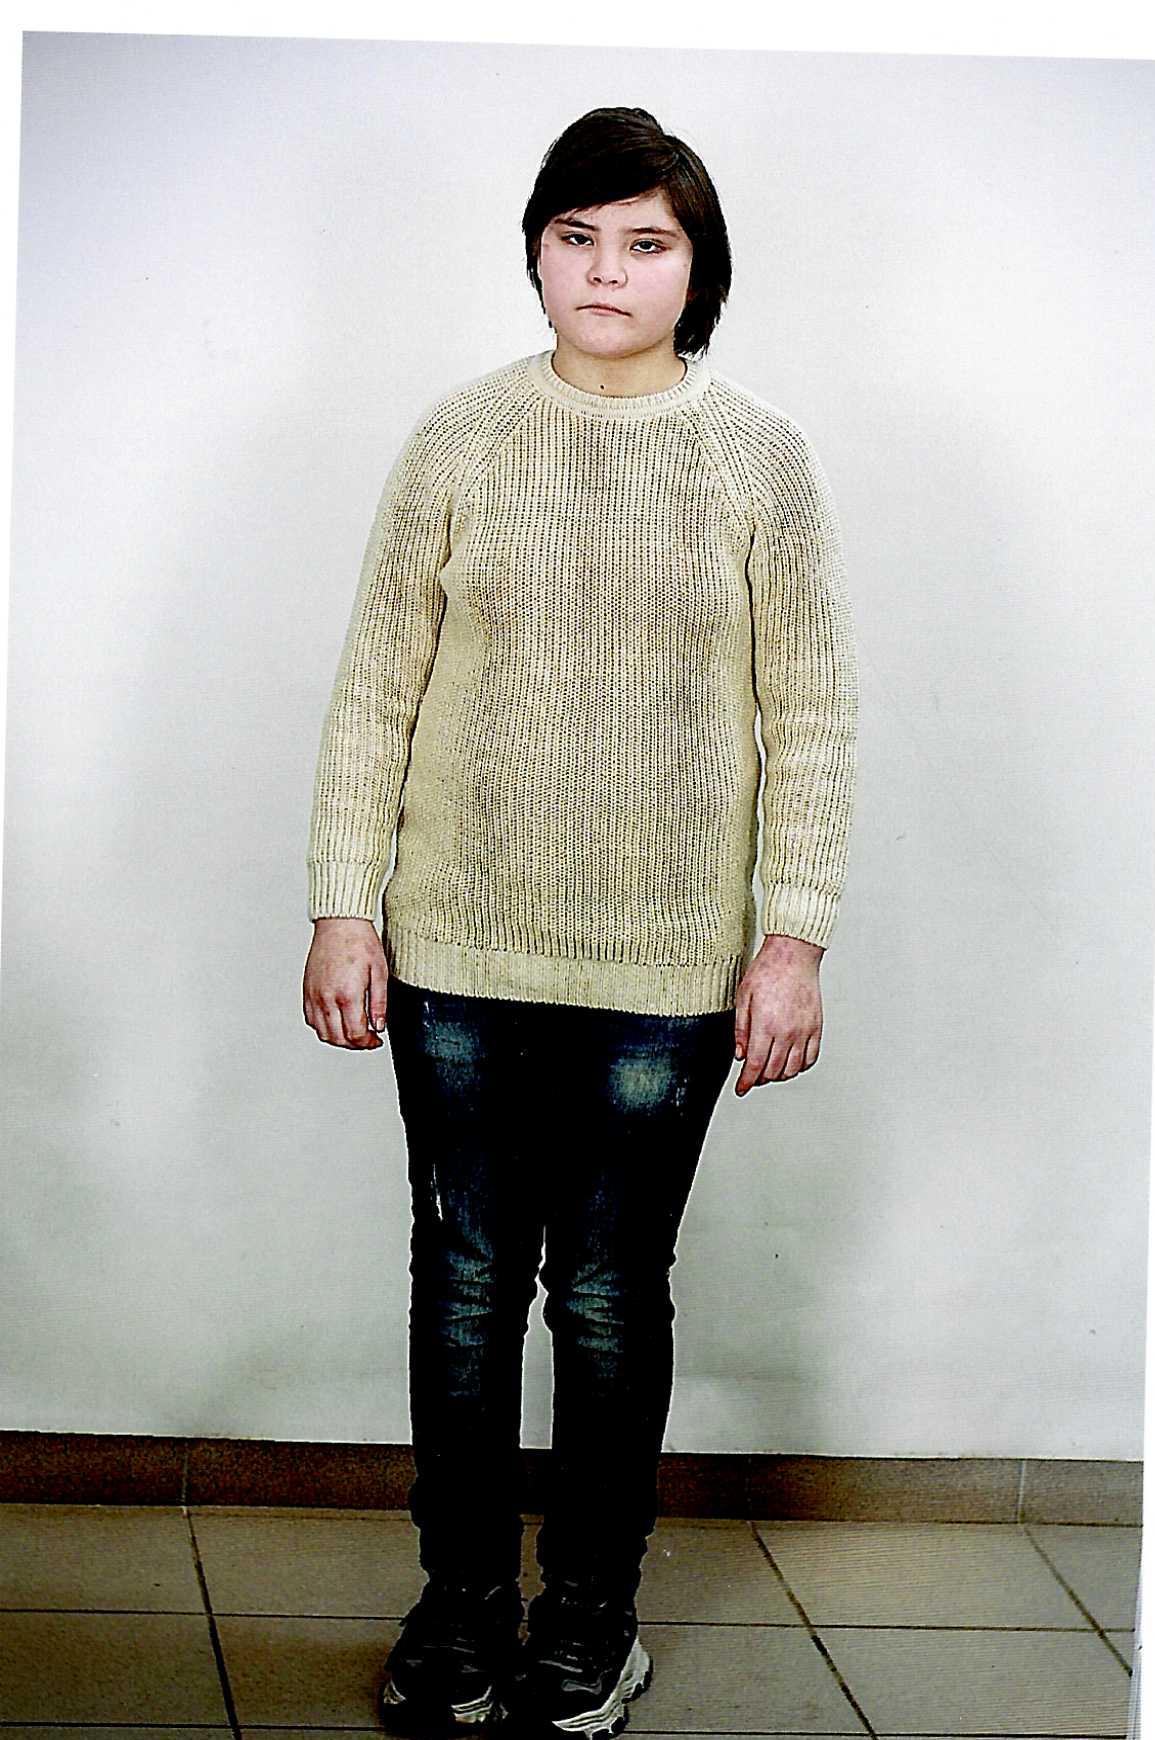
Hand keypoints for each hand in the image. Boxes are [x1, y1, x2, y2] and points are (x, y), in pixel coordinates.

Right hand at [303, 918, 388, 1049]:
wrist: (339, 923)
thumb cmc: (359, 942)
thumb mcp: (380, 972)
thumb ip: (379, 1003)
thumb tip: (379, 1026)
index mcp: (347, 994)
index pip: (356, 1034)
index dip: (368, 1043)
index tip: (376, 1040)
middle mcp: (327, 998)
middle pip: (338, 1038)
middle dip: (355, 1045)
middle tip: (367, 1039)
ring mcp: (314, 995)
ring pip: (322, 1033)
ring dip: (339, 1039)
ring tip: (353, 1032)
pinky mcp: (307, 991)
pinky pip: (311, 1020)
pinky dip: (324, 1027)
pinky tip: (336, 1020)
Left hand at [733, 933, 823, 1092]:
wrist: (794, 955)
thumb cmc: (767, 970)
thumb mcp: (743, 998)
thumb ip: (741, 1029)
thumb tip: (740, 1055)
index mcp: (766, 1025)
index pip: (755, 1065)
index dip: (747, 1082)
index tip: (741, 1089)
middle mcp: (787, 1032)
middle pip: (773, 1071)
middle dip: (760, 1078)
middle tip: (752, 1075)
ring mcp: (805, 1031)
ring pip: (793, 1069)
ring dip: (779, 1074)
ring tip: (769, 1069)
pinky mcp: (817, 1027)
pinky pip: (811, 1058)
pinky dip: (800, 1066)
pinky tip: (791, 1062)